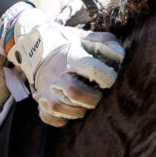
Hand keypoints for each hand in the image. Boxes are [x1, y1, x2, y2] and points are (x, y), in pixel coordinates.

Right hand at [0, 1, 123, 125]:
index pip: (94, 71)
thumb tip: (121, 58)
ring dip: (77, 111)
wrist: (34, 44)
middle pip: (75, 92)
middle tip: (97, 95)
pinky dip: (60, 119)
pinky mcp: (40, 99)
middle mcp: (57, 74)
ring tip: (84, 104)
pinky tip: (69, 112)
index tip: (109, 79)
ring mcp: (46, 88)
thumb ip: (107, 43)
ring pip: (60, 108)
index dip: (108, 78)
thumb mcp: (86, 37)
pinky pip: (47, 116)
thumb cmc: (67, 43)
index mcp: (72, 58)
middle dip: (92, 98)